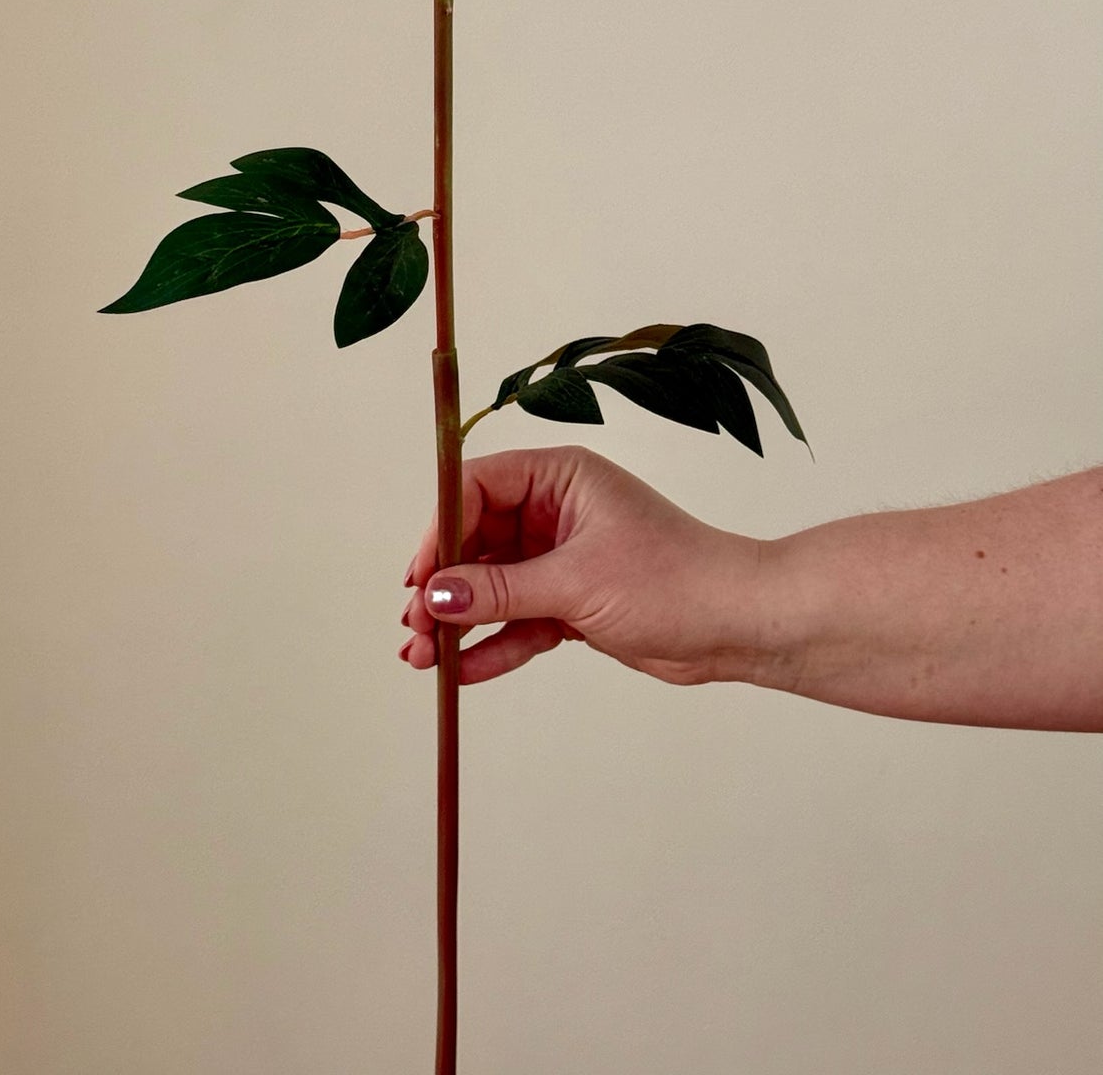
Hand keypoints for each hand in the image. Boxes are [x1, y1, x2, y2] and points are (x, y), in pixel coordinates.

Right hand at [399, 445, 767, 686]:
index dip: (441, 527)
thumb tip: (436, 593)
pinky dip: (492, 645)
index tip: (420, 574)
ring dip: (458, 620)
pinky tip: (462, 671)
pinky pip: (518, 621)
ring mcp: (561, 558)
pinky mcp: (571, 602)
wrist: (736, 625)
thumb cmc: (674, 579)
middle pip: (475, 540)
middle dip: (442, 584)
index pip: (476, 487)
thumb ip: (502, 590)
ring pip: (492, 586)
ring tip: (421, 656)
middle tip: (413, 624)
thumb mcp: (577, 581)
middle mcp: (554, 511)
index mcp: (559, 477)